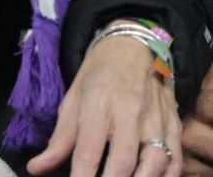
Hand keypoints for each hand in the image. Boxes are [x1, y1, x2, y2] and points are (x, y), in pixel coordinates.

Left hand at [28, 35, 181, 176]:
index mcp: (98, 104)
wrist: (133, 47)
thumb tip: (36, 169)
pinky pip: (176, 159)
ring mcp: (156, 119)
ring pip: (156, 162)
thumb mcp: (72, 101)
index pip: (88, 152)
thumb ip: (59, 140)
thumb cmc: (98, 76)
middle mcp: (129, 112)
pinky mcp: (174, 124)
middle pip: (124, 161)